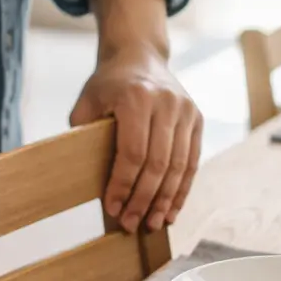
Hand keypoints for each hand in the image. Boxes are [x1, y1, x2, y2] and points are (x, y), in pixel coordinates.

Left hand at [70, 48, 201, 233]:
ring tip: (152, 224)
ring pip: (179, 166)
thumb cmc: (108, 84)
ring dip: (165, 200)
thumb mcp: (87, 103)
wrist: (139, 56)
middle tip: (131, 224)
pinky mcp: (197, 119)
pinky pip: (192, 162)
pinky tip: (171, 210)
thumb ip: (85, 137)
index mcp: (137, 98)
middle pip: (158, 164)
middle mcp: (167, 103)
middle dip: (143, 199)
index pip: (133, 152)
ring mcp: (186, 111)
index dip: (123, 184)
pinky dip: (182, 189)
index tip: (112, 208)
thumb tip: (84, 183)